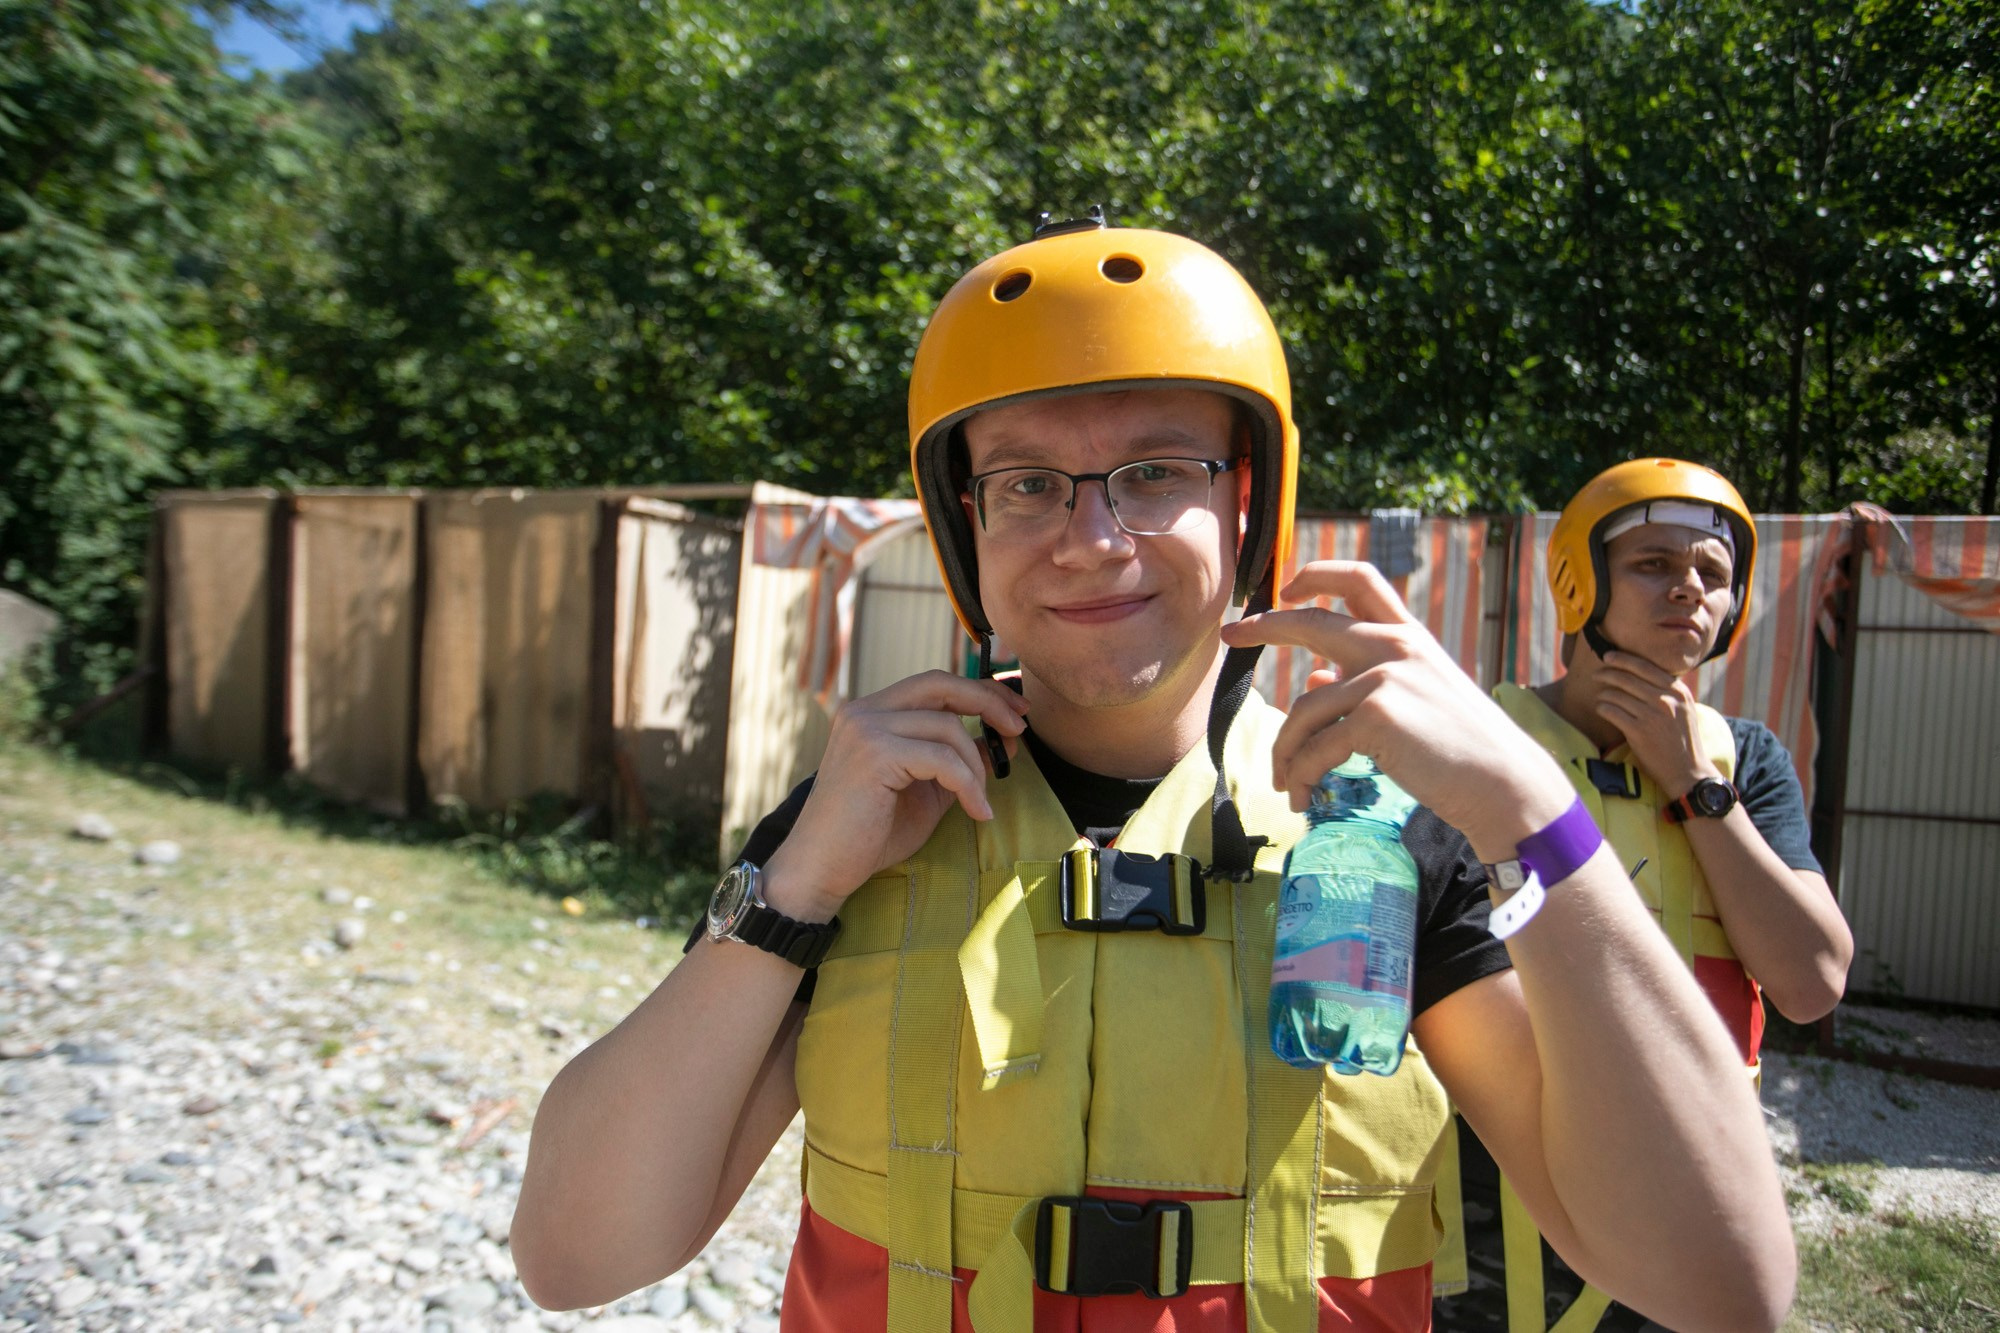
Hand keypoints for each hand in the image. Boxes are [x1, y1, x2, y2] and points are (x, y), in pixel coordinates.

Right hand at [761, 671, 1029, 921]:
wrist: (823, 868)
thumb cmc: (870, 834)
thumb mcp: (927, 791)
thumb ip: (958, 762)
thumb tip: (1003, 740)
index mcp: (872, 713)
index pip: (934, 684)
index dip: (978, 691)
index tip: (1013, 710)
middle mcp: (864, 711)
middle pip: (941, 685)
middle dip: (988, 702)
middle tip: (1019, 729)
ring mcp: (865, 729)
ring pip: (947, 728)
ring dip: (976, 767)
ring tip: (981, 802)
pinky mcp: (874, 754)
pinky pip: (942, 760)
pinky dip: (969, 786)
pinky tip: (977, 813)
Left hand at [1220, 561, 1572, 860]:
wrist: (1503, 783)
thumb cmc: (1461, 747)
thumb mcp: (1417, 698)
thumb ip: (1366, 680)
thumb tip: (1314, 676)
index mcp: (1408, 635)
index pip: (1360, 577)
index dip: (1317, 574)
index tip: (1286, 585)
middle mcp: (1394, 646)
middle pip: (1311, 621)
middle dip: (1264, 625)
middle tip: (1231, 636)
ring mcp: (1384, 678)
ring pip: (1302, 706)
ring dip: (1284, 749)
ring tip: (1284, 782)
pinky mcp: (1375, 717)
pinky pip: (1314, 745)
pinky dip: (1299, 773)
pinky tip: (1301, 794)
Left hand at [1593, 652, 1716, 794]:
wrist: (1688, 771)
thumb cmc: (1683, 740)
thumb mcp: (1685, 709)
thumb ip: (1669, 692)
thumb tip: (1645, 673)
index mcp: (1678, 692)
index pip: (1645, 667)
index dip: (1623, 659)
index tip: (1608, 656)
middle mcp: (1666, 700)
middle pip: (1627, 678)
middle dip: (1607, 673)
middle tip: (1596, 674)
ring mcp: (1652, 715)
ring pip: (1616, 694)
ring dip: (1604, 693)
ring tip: (1601, 696)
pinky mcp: (1639, 731)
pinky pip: (1612, 712)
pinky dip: (1603, 708)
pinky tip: (1601, 709)